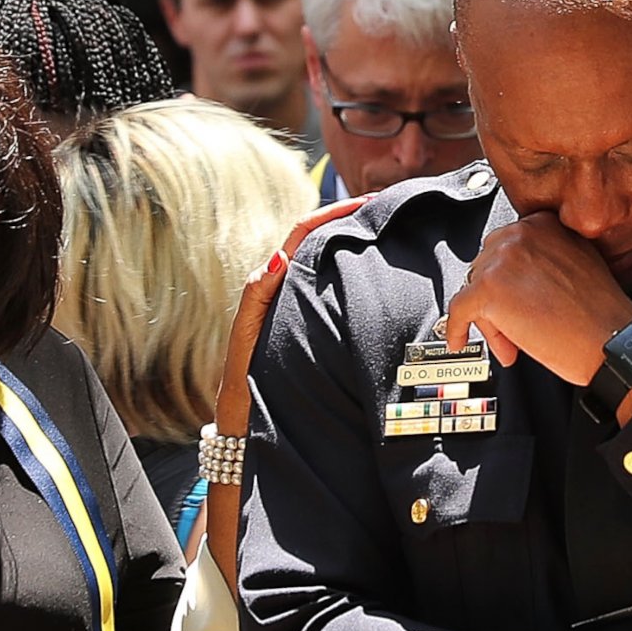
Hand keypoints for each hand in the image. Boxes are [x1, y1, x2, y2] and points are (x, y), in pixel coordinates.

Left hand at [215, 200, 366, 436]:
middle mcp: (286, 294)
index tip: (362, 204)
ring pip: (329, 267)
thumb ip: (256, 300)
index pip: (300, 237)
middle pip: (318, 243)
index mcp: (269, 288)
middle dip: (348, 221)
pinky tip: (377, 276)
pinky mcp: (313, 330)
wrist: (248, 426)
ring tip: (387, 232)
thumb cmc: (244, 388)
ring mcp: (301, 311)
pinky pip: (334, 294)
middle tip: (384, 209)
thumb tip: (280, 257)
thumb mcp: (247, 341)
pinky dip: (354, 276)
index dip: (329, 216)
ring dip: (354, 245)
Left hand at [445, 212, 631, 383]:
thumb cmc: (602, 314)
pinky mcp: (488, 289)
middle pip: (486, 268)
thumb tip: (515, 281)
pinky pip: (458, 309)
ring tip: (512, 342)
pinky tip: (460, 340)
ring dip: (489, 319)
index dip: (509, 281)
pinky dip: (457, 328)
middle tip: (515, 327)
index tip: (514, 300)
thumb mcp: (579, 263)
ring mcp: (502, 260)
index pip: (505, 248)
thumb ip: (545, 259)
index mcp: (542, 223)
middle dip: (497, 300)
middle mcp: (521, 234)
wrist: (610, 341)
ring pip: (474, 290)